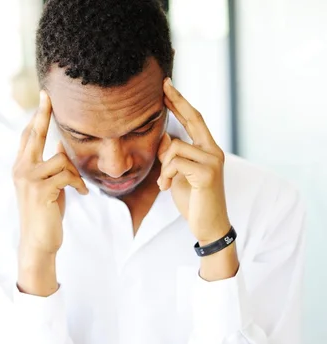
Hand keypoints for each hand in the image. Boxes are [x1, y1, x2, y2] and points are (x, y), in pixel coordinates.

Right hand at [13, 91, 87, 294]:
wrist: (39, 241)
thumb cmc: (45, 214)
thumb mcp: (48, 186)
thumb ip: (50, 165)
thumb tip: (59, 144)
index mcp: (21, 167)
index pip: (28, 136)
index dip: (36, 116)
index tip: (44, 97)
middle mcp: (20, 169)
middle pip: (34, 135)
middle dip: (43, 114)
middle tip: (48, 95)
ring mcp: (28, 179)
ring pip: (60, 159)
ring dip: (75, 173)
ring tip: (78, 187)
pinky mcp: (40, 189)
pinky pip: (67, 175)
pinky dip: (78, 184)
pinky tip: (81, 194)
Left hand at [157, 78, 230, 244]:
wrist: (208, 225)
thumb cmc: (193, 200)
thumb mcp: (178, 174)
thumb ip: (173, 155)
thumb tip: (164, 135)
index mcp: (207, 149)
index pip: (193, 119)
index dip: (180, 102)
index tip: (166, 86)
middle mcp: (213, 151)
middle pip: (193, 118)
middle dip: (176, 101)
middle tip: (162, 85)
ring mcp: (213, 161)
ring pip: (175, 147)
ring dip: (163, 167)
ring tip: (165, 184)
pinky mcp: (207, 173)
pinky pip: (175, 162)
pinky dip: (166, 175)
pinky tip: (167, 188)